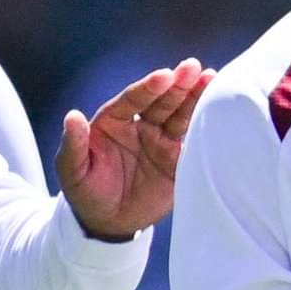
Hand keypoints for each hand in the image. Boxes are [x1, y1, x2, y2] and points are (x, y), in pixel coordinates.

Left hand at [59, 59, 211, 240]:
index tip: (164, 75)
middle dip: (177, 84)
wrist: (109, 222)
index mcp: (113, 121)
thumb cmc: (85, 192)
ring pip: (180, 114)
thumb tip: (72, 116)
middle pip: (161, 101)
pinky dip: (205, 125)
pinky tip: (218, 109)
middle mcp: (139, 125)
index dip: (149, 88)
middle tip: (193, 67)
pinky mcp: (177, 159)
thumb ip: (74, 144)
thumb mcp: (72, 170)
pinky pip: (192, 140)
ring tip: (211, 78)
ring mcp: (160, 141)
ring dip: (195, 96)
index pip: (133, 99)